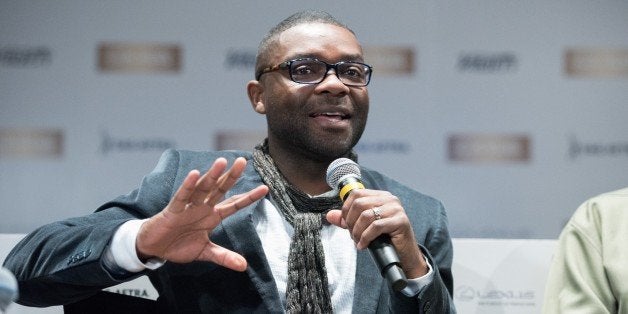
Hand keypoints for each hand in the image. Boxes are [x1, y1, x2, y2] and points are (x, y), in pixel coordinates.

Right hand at [136, 157, 267, 271]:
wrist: (155, 248)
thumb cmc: (179, 245)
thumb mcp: (205, 252)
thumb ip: (224, 257)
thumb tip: (243, 266)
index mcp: (212, 216)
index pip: (234, 204)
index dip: (249, 197)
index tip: (265, 188)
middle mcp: (203, 207)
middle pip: (220, 189)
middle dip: (231, 176)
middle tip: (242, 161)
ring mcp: (189, 207)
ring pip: (203, 189)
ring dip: (212, 175)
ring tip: (222, 162)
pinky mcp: (173, 210)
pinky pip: (182, 197)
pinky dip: (188, 186)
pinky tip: (195, 174)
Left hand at [326, 189, 427, 278]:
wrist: (404, 255)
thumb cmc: (384, 239)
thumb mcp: (362, 227)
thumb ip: (347, 220)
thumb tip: (329, 215)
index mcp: (380, 196)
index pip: (356, 194)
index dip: (346, 210)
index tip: (346, 224)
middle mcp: (389, 199)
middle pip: (359, 204)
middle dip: (351, 222)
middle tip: (353, 235)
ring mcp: (396, 209)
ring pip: (366, 215)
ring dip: (358, 231)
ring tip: (358, 241)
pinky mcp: (400, 221)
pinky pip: (376, 226)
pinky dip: (365, 237)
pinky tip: (364, 245)